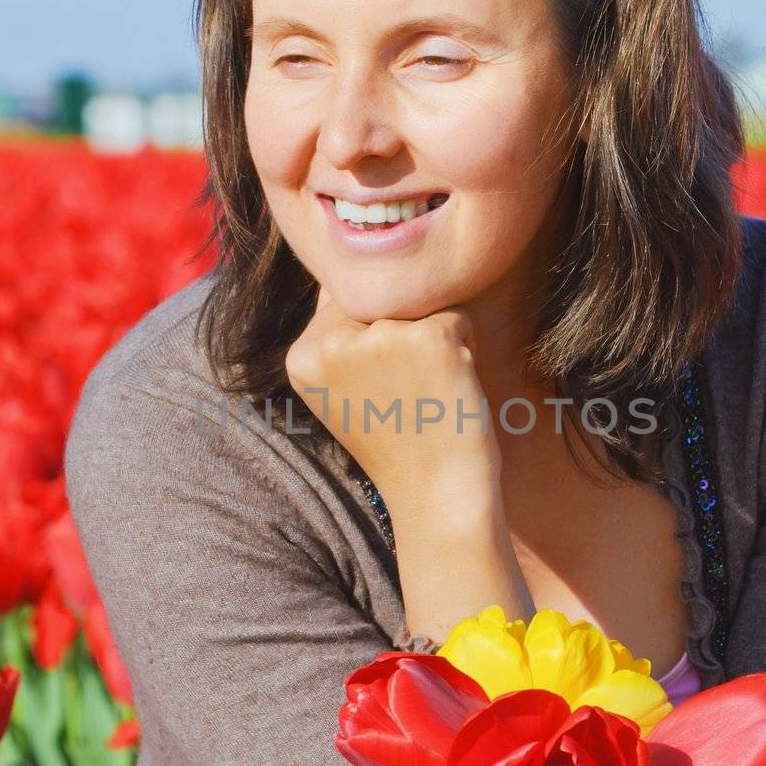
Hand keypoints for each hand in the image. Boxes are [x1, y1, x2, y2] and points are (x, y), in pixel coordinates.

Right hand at [284, 284, 501, 515]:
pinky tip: (449, 387)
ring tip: (425, 392)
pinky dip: (463, 345)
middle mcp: (331, 343)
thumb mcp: (344, 392)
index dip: (372, 340)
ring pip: (418, 304)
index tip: (379, 392)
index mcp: (301, 357)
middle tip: (404, 395)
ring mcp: (381, 338)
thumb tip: (353, 269)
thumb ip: (339, 337)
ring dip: (433, 340)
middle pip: (380, 299)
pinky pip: (455, 314)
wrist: (436, 496)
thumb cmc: (398, 444)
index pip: (342, 303)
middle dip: (401, 334)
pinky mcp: (429, 338)